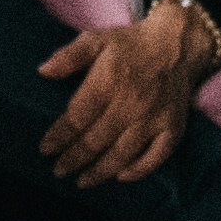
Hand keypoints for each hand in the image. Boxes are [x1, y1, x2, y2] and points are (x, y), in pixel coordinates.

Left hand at [37, 6, 203, 187]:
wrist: (177, 43)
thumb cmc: (131, 43)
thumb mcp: (95, 39)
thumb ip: (69, 56)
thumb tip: (43, 71)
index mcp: (109, 82)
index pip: (77, 118)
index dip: (60, 136)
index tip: (45, 150)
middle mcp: (131, 104)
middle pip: (97, 140)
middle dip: (75, 158)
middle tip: (59, 171)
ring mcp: (154, 118)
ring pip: (124, 153)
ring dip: (101, 171)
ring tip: (83, 181)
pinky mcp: (173, 126)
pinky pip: (158, 155)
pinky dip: (140, 169)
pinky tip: (122, 177)